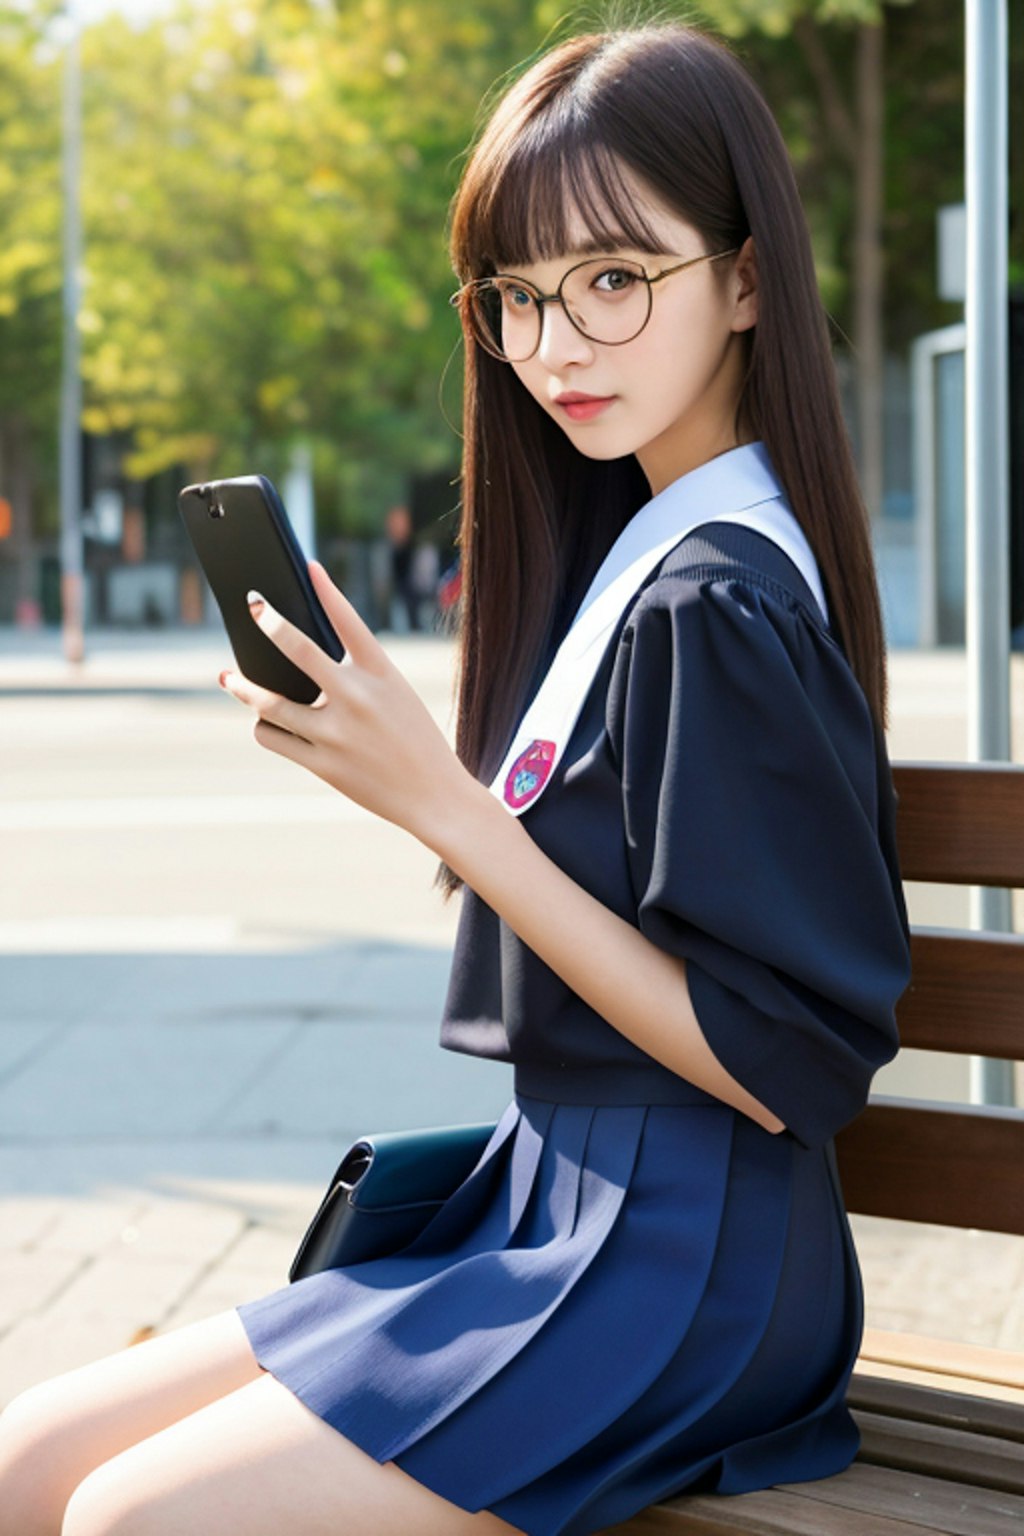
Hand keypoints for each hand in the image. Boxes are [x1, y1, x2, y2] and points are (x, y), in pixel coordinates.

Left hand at [219, 562, 477, 849]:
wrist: (434, 797)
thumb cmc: (415, 742)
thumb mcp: (397, 696)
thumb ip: (357, 676)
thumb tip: (300, 660)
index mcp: (383, 674)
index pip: (349, 620)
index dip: (327, 590)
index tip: (308, 567)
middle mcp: (357, 697)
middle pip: (299, 649)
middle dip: (270, 622)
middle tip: (253, 605)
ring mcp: (336, 732)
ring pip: (270, 702)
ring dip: (244, 688)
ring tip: (228, 679)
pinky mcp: (323, 764)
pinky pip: (273, 737)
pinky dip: (263, 727)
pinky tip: (263, 722)